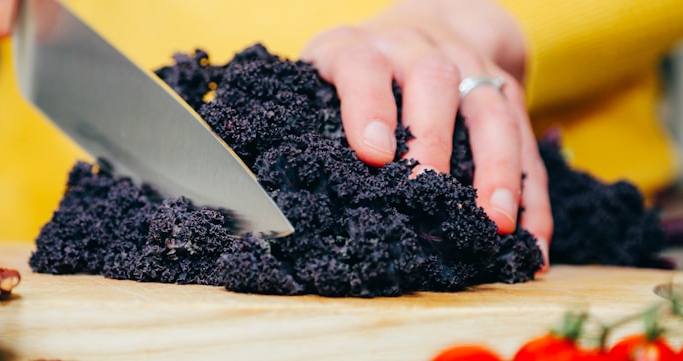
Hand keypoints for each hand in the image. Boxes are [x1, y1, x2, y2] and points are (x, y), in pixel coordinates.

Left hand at [302, 0, 551, 264]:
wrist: (430, 20)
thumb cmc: (361, 68)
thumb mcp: (326, 73)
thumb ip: (312, 114)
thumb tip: (272, 192)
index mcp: (366, 48)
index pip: (361, 67)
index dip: (366, 107)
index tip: (372, 154)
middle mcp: (421, 49)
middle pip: (434, 85)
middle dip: (433, 142)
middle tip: (429, 196)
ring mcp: (471, 67)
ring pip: (491, 111)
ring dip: (497, 170)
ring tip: (497, 223)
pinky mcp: (505, 92)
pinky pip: (527, 140)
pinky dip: (534, 193)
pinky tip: (533, 239)